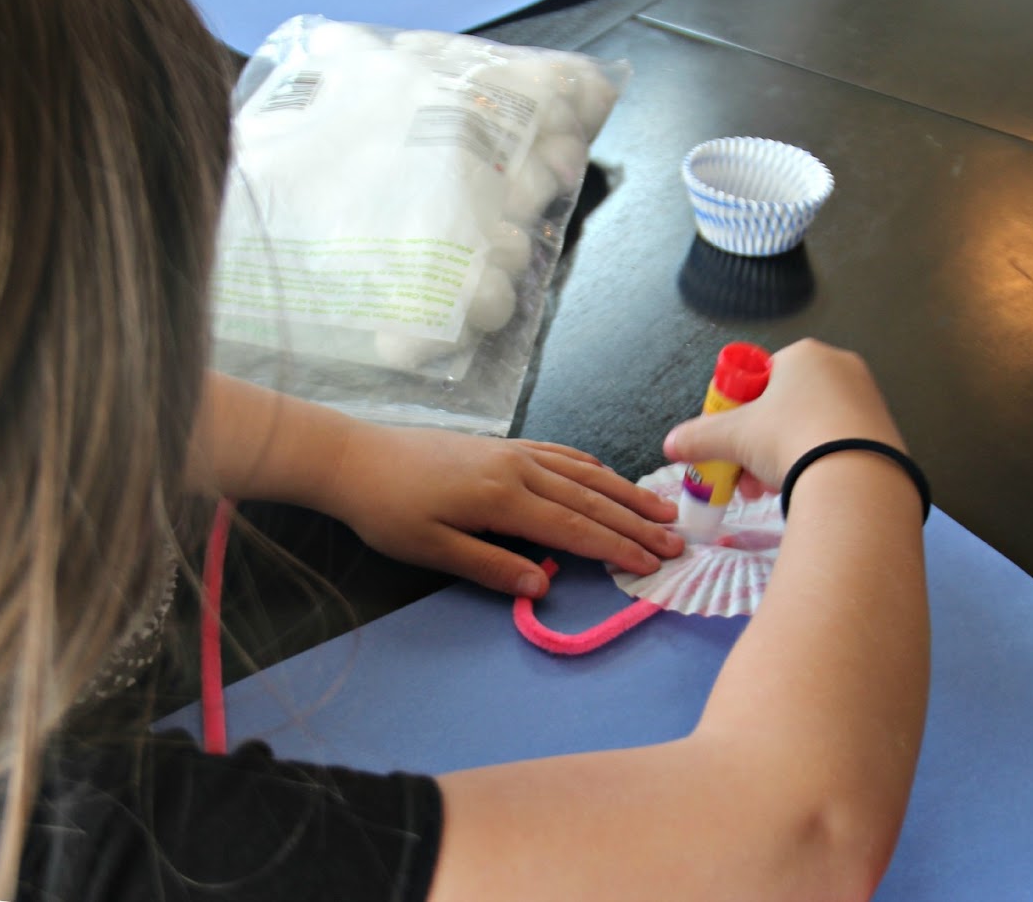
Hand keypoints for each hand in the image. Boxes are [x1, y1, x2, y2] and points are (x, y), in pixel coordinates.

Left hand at [321, 423, 683, 597]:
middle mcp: (519, 470)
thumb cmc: (388, 510)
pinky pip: (559, 453)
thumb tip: (542, 587)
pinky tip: (606, 474)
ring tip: (660, 508)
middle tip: (677, 541)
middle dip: (636, 522)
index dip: (617, 547)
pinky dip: (591, 466)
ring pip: (583, 473)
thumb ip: (490, 566)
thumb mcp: (432, 549)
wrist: (355, 457)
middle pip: (590, 499)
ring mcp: (513, 453)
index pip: (575, 528)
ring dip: (624, 492)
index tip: (654, 564)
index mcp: (504, 499)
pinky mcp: (502, 446)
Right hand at [662, 339, 904, 491]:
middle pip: (785, 407)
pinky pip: (838, 444)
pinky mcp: (882, 430)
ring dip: (782, 457)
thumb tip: (673, 444)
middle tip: (745, 471)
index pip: (760, 377)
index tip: (732, 438)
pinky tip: (802, 488)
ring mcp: (866, 398)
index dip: (740, 411)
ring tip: (768, 487)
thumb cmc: (795, 440)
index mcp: (803, 354)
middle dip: (758, 443)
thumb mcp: (734, 437)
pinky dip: (817, 463)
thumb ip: (699, 437)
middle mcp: (839, 367)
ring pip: (810, 427)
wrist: (856, 479)